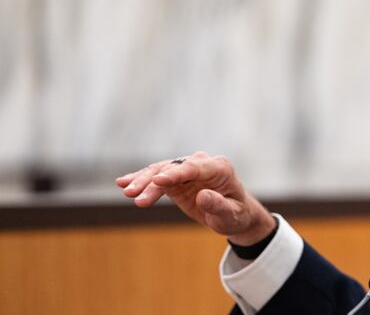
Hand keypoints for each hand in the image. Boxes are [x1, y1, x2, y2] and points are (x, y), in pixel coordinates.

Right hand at [116, 152, 275, 245]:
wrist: (235, 215)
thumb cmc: (236, 215)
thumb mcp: (231, 215)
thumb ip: (218, 206)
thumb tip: (202, 196)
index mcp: (219, 168)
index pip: (194, 167)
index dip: (175, 173)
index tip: (158, 180)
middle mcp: (203, 163)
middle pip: (173, 168)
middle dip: (153, 180)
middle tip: (134, 195)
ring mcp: (188, 169)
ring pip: (162, 171)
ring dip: (143, 181)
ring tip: (127, 192)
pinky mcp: (177, 178)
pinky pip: (157, 178)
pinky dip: (142, 181)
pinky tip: (123, 183)